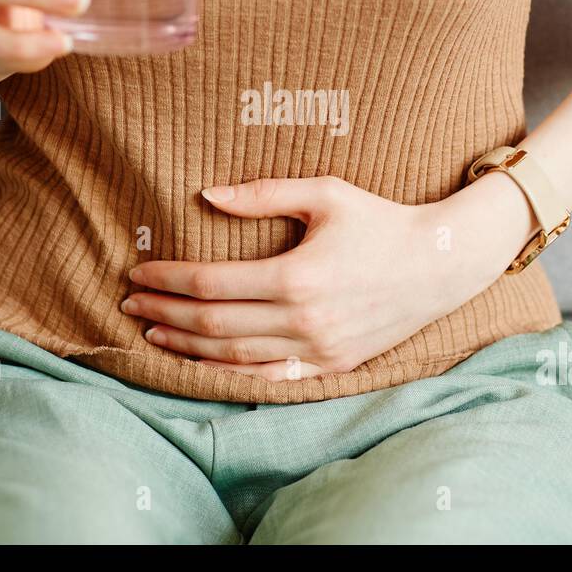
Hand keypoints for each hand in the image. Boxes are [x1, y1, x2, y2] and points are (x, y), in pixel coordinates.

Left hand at [124, 174, 536, 380]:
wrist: (440, 265)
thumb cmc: (381, 220)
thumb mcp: (326, 193)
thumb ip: (264, 193)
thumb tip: (207, 196)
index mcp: (296, 275)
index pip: (212, 282)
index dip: (169, 278)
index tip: (139, 269)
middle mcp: (303, 319)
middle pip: (214, 324)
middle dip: (165, 311)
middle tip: (131, 301)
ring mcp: (318, 349)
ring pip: (234, 357)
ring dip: (186, 346)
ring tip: (153, 331)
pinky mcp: (331, 366)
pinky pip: (268, 378)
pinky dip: (228, 374)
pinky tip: (200, 366)